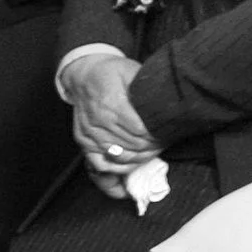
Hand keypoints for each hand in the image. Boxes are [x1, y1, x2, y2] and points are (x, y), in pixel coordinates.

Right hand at [64, 51, 156, 173]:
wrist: (84, 75)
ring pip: (118, 158)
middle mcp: (98, 122)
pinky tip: (128, 179)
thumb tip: (169, 106)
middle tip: (164, 146)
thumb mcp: (133, 72)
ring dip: (138, 161)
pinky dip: (114, 175)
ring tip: (154, 156)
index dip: (157, 137)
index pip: (140, 131)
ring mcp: (89, 134)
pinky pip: (97, 165)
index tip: (168, 136)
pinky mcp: (83, 142)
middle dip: (152, 149)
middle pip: (131, 146)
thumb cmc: (113, 73)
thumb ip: (147, 90)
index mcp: (112, 103)